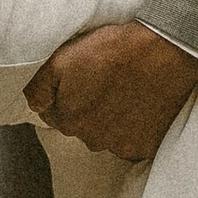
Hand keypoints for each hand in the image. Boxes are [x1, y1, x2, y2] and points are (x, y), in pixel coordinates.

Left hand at [25, 21, 197, 162]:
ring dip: (112, 118)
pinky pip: (134, 139)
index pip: (54, 114)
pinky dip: (136, 125)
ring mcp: (121, 146)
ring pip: (108, 134)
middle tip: (104, 81)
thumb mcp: (61, 60)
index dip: (64, 94)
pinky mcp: (147, 145)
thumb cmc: (112, 52)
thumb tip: (34, 104)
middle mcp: (93, 140)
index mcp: (69, 120)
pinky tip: (141, 102)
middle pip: (82, 125)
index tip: (80, 79)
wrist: (163, 51)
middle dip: (88, 107)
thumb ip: (38, 87)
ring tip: (124, 90)